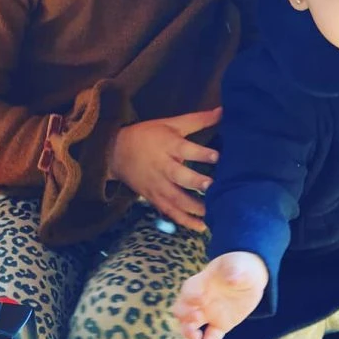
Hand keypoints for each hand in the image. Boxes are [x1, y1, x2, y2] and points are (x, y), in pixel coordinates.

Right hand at [109, 107, 220, 232]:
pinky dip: (184, 221)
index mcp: (168, 145)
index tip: (217, 156)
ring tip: (213, 213)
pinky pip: (170, 212)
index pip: (185, 149)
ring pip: (175, 199)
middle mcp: (163, 167)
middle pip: (179, 176)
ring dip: (194, 207)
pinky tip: (201, 227)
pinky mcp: (154, 198)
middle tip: (213, 186)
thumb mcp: (170, 124)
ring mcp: (157, 185)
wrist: (115, 153)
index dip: (201, 153)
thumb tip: (223, 111)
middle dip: (196, 182)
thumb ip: (197, 120)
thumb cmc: (148, 136)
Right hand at [173, 251, 268, 338]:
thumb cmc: (240, 265)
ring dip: (188, 331)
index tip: (200, 300)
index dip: (190, 296)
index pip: (188, 290)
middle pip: (181, 309)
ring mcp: (210, 313)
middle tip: (196, 317)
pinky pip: (211, 337)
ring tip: (196, 337)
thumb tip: (232, 278)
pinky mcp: (221, 324)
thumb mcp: (239, 264)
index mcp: (202, 282)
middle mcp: (201, 299)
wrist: (250, 275)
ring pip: (190, 325)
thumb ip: (234, 270)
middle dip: (184, 315)